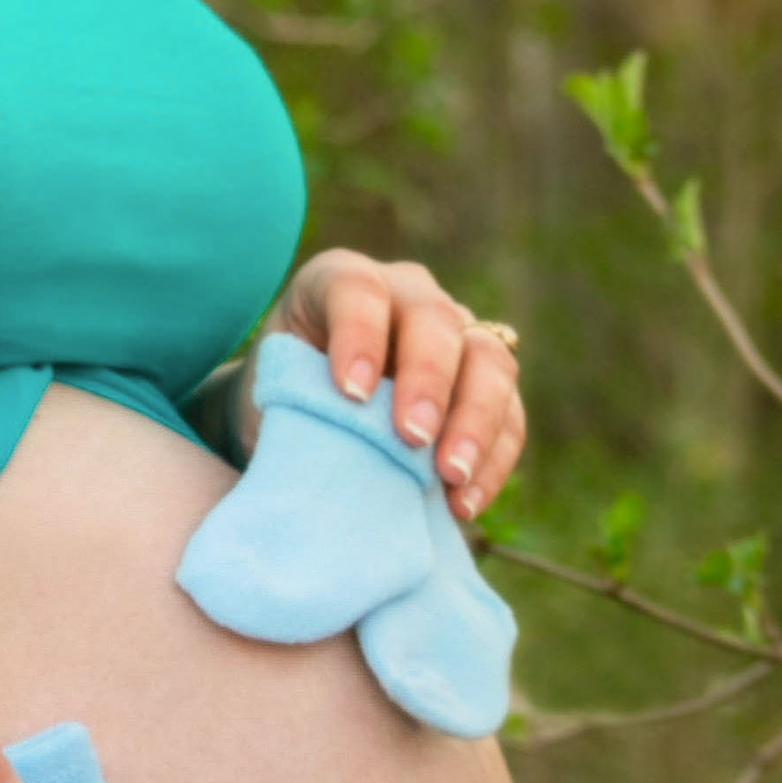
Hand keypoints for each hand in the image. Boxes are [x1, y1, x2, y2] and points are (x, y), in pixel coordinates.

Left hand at [266, 248, 528, 523]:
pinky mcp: (488, 385)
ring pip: (490, 363)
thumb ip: (299, 402)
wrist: (301, 423)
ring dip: (476, 422)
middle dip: (427, 380)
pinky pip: (510, 416)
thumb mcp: (272, 392)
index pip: (356, 290)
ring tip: (450, 477)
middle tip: (411, 437)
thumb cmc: (278, 399)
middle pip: (435, 320)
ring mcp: (457, 335)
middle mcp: (406, 295)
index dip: (358, 335)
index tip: (350, 394)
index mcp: (338, 280)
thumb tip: (328, 451)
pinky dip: (492, 460)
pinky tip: (463, 502)